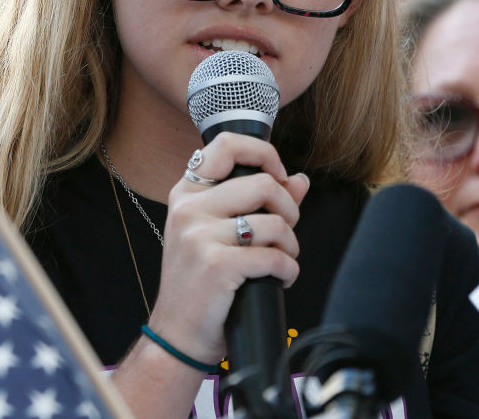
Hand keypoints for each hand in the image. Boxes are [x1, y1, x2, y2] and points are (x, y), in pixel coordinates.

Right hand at [148, 132, 309, 364]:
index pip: (226, 144)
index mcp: (186, 193)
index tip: (278, 176)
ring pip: (276, 223)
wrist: (177, 334)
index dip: (263, 153)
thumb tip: (300, 180)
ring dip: (291, 246)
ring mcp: (199, 236)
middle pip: (264, 183)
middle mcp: (188, 209)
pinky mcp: (216, 265)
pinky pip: (275, 257)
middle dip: (289, 211)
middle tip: (285, 233)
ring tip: (281, 260)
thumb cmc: (201, 282)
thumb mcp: (218, 234)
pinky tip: (280, 279)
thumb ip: (259, 203)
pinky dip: (288, 271)